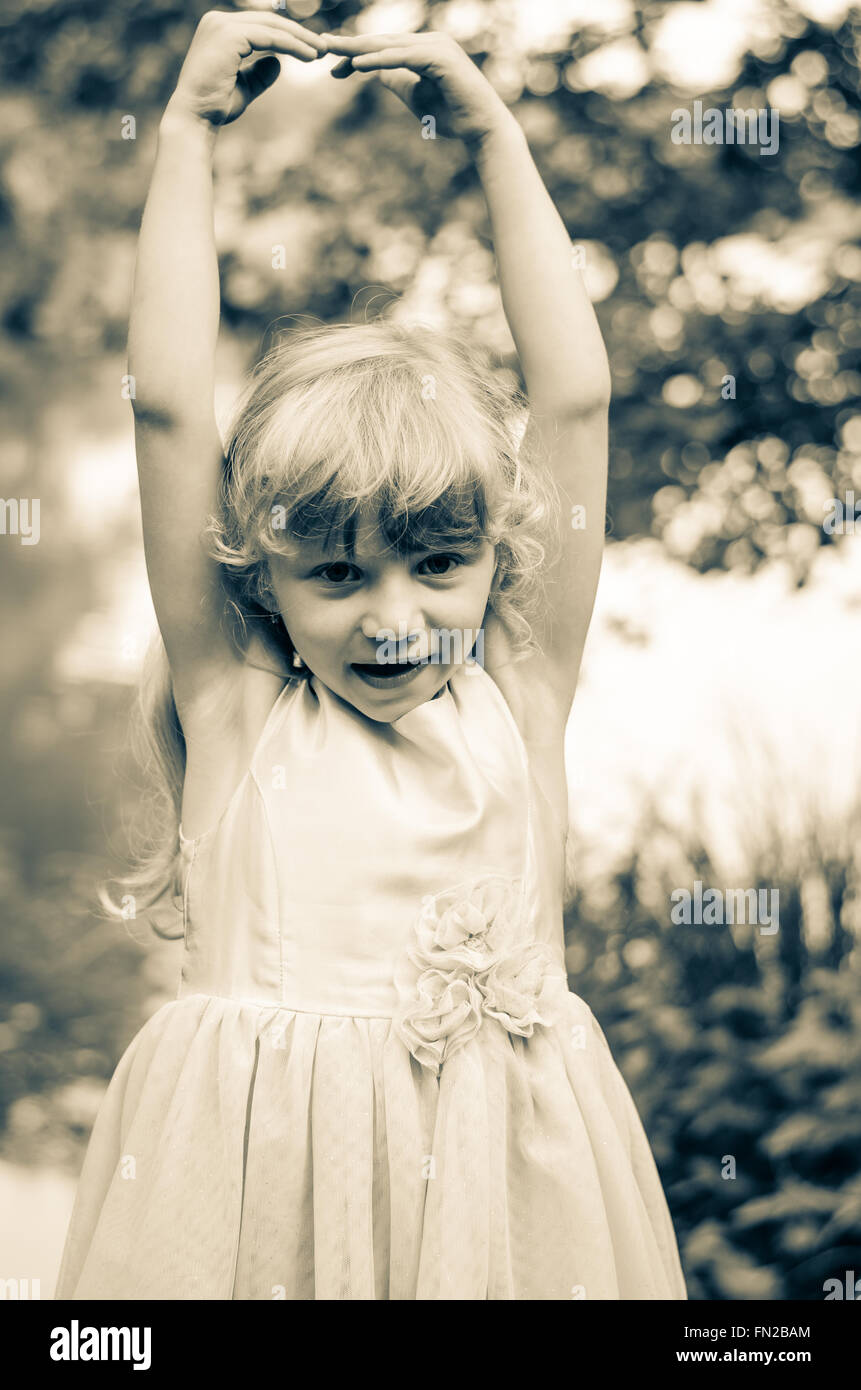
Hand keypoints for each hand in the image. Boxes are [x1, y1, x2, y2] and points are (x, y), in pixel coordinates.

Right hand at [167, 8, 327, 127]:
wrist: (195, 118)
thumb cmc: (215, 106)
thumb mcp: (243, 86)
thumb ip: (259, 73)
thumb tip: (278, 63)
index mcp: (219, 29)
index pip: (260, 25)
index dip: (287, 34)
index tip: (310, 48)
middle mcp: (218, 20)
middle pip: (268, 20)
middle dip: (299, 33)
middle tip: (323, 47)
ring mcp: (222, 25)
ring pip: (272, 26)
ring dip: (300, 38)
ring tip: (321, 52)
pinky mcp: (230, 35)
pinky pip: (270, 36)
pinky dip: (292, 45)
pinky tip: (309, 56)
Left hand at [322, 30, 512, 145]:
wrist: (480, 129)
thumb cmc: (451, 115)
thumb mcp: (413, 94)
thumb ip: (394, 78)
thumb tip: (372, 69)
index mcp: (422, 48)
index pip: (383, 48)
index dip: (356, 56)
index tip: (332, 68)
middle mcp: (429, 40)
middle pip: (382, 41)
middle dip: (351, 46)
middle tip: (321, 47)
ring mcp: (436, 46)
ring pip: (389, 46)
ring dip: (360, 49)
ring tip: (333, 52)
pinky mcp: (441, 58)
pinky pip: (404, 57)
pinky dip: (381, 60)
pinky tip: (360, 65)